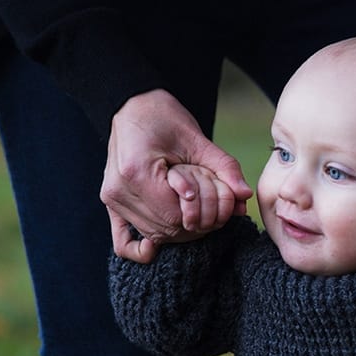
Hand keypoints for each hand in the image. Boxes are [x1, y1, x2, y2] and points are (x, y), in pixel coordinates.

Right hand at [100, 89, 252, 262]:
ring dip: (177, 230)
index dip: (202, 215)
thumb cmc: (165, 117)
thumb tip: (245, 197)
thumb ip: (224, 168)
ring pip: (152, 234)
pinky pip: (123, 241)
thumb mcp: (198, 139)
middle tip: (211, 210)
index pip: (175, 215)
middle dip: (194, 224)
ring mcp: (112, 197)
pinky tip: (155, 249)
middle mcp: (119, 189)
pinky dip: (141, 249)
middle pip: (165, 228)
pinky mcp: (110, 202)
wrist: (133, 106)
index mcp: (137, 171)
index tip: (215, 202)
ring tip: (192, 210)